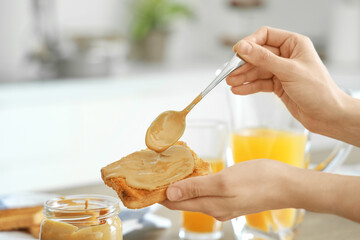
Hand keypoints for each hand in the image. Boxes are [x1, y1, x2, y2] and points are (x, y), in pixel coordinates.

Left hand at [161, 159, 296, 220]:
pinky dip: (197, 183)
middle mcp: (214, 209)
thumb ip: (195, 188)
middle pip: (183, 200)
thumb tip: (169, 194)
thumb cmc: (259, 180)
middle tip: (157, 171)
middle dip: (169, 188)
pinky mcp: (232, 198)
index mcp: (210, 205)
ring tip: (172, 170)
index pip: (175, 203)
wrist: (287, 185)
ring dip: (182, 185)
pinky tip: (196, 173)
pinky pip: (207, 192)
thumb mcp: (224, 181)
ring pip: (195, 196)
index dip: (160, 193)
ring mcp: (224, 204)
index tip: (148, 181)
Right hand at [226, 26, 359, 145]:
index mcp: (294, 44)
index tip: (237, 52)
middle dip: (243, 64)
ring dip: (243, 77)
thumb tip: (244, 48)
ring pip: (257, 70)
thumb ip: (264, 59)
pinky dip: (249, 86)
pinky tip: (238, 89)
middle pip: (258, 55)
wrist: (327, 116)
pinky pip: (259, 83)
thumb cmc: (318, 91)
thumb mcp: (288, 71)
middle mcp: (286, 56)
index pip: (266, 35)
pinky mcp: (278, 85)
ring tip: (231, 83)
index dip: (250, 42)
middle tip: (230, 72)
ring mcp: (281, 71)